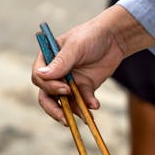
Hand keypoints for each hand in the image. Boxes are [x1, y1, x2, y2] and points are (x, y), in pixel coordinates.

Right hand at [31, 5, 154, 123]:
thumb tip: (41, 75)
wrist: (114, 38)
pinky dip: (88, 106)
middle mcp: (56, 73)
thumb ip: (60, 62)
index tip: (65, 89)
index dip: (49, 87)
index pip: (39, 78)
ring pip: (64, 103)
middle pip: (47, 96)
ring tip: (84, 116)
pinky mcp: (84, 88)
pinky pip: (83, 101)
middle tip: (64, 119)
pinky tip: (95, 105)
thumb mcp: (75, 47)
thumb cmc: (91, 35)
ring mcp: (69, 82)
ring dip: (72, 111)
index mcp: (47, 59)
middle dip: (54, 109)